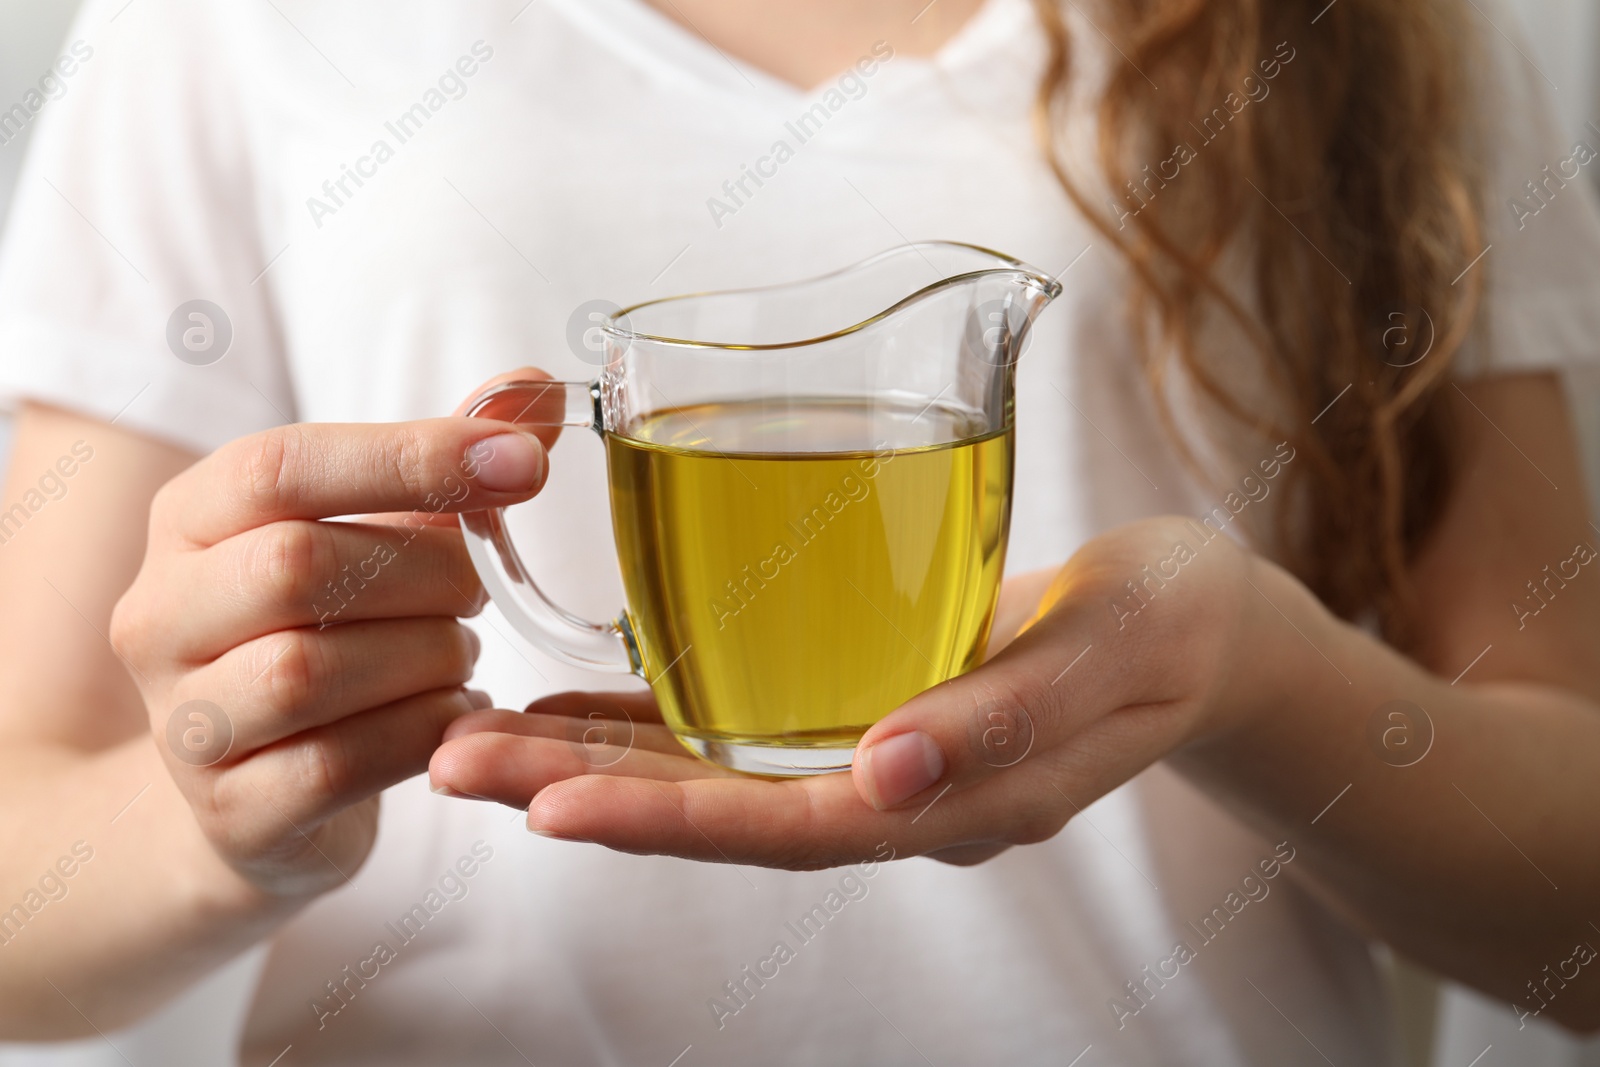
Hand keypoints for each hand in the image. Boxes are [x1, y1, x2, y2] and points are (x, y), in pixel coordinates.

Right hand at [111, 370, 555, 896]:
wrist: (258, 792)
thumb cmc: (330, 633)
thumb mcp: (377, 533)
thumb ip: (447, 461)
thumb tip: (533, 385)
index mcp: (190, 520)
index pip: (280, 466)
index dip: (412, 457)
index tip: (525, 464)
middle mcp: (160, 615)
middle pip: (296, 566)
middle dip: (427, 571)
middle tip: (481, 588)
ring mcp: (182, 722)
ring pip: (311, 672)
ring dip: (427, 655)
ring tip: (461, 651)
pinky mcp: (230, 811)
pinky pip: (339, 763)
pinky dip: (424, 732)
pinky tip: (458, 713)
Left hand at [429, 516, 1262, 868]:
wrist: (1201, 627)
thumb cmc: (1171, 627)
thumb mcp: (1116, 652)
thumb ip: (1009, 714)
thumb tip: (889, 770)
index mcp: (956, 801)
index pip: (792, 829)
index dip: (671, 824)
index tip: (553, 809)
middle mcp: (896, 795)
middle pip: (722, 810)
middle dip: (588, 794)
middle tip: (457, 762)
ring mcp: (875, 760)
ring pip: (715, 773)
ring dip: (595, 760)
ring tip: (479, 735)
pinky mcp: (861, 711)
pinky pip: (743, 729)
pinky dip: (654, 722)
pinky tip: (578, 704)